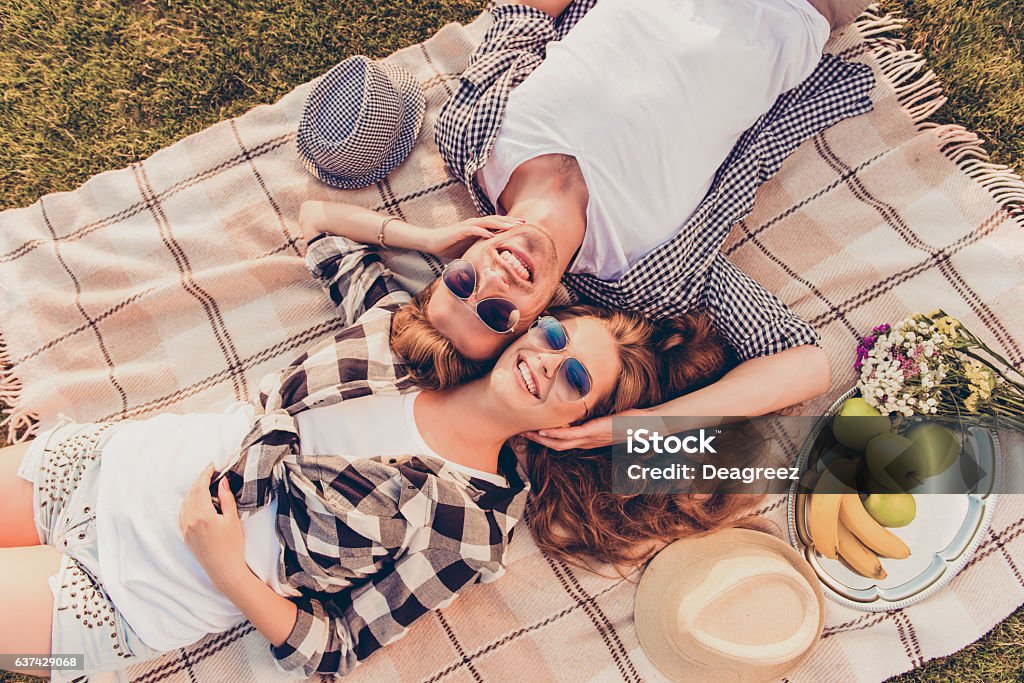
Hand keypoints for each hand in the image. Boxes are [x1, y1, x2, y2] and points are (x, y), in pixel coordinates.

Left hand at [180, 464, 247, 589]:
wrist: (224, 570)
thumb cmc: (232, 546)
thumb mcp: (233, 520)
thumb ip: (226, 498)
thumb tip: (222, 482)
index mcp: (203, 514)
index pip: (200, 487)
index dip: (206, 474)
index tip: (212, 466)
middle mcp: (190, 520)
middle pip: (192, 492)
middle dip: (200, 480)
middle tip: (211, 472)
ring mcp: (185, 528)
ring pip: (185, 502)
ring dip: (194, 490)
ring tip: (205, 484)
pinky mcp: (185, 534)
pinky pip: (182, 513)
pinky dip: (188, 502)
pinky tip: (196, 500)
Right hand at [425, 216, 523, 258]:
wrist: (432, 242)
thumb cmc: (450, 246)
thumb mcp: (469, 249)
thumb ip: (480, 251)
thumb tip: (491, 262)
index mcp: (478, 227)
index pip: (497, 223)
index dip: (510, 223)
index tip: (524, 226)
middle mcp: (474, 224)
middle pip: (495, 220)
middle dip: (510, 221)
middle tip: (524, 222)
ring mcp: (467, 226)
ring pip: (486, 222)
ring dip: (500, 223)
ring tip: (512, 226)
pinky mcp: (459, 231)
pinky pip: (473, 230)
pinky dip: (482, 232)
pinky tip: (491, 235)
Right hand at [522, 409, 647, 450]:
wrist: (648, 427)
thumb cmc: (632, 421)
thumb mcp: (611, 418)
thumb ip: (599, 414)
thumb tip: (590, 403)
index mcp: (589, 439)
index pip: (562, 442)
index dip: (545, 439)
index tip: (531, 431)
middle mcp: (586, 442)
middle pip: (555, 445)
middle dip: (536, 441)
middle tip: (520, 433)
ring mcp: (589, 439)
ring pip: (558, 442)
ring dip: (540, 438)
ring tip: (525, 432)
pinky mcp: (593, 432)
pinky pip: (569, 435)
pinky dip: (554, 433)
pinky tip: (543, 429)